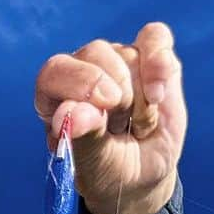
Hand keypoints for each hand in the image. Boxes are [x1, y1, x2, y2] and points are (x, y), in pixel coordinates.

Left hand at [35, 22, 185, 213]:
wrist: (142, 175)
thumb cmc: (107, 170)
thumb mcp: (94, 164)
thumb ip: (82, 138)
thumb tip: (72, 112)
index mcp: (54, 98)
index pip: (54, 72)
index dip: (80, 83)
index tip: (103, 107)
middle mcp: (81, 72)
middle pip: (95, 53)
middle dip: (117, 95)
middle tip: (119, 128)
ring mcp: (115, 61)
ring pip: (129, 54)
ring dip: (140, 98)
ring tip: (136, 125)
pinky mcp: (149, 55)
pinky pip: (155, 38)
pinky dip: (160, 65)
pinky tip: (158, 94)